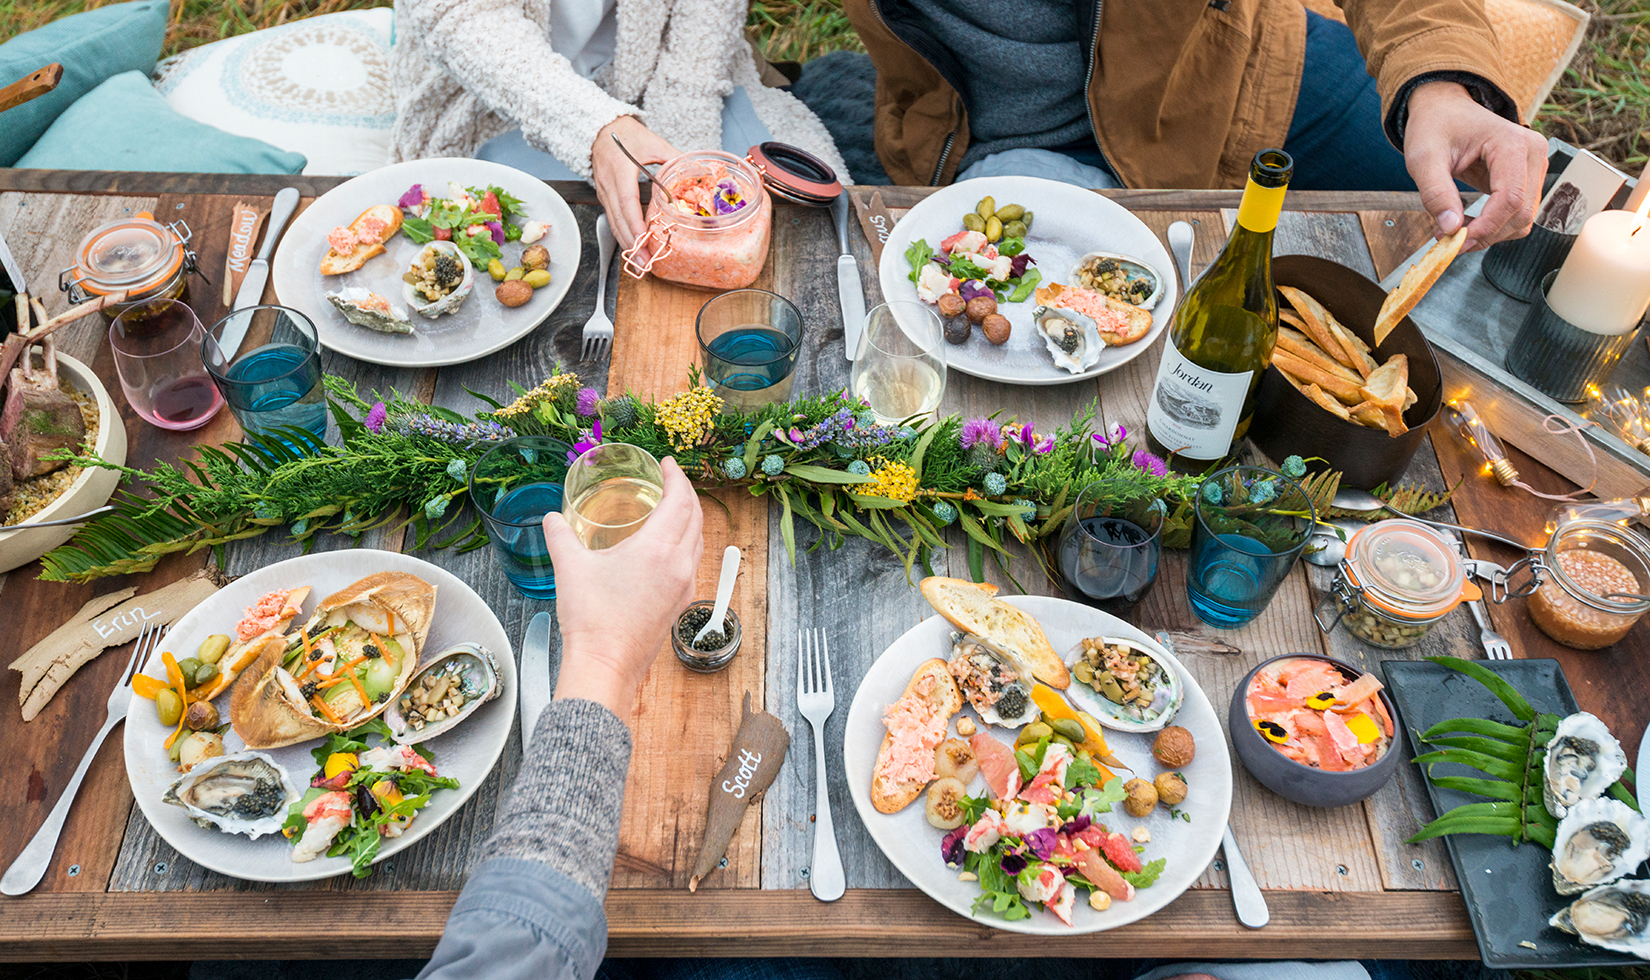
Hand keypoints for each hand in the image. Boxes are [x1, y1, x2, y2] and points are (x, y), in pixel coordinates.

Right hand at [542, 457, 703, 720]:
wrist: (606, 665)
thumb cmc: (591, 619)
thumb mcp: (570, 567)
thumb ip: (561, 536)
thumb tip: (552, 519)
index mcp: (658, 549)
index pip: (680, 501)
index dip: (677, 478)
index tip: (668, 465)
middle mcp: (680, 564)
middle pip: (696, 517)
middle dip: (687, 494)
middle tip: (672, 481)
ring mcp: (685, 586)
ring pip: (699, 541)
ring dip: (691, 518)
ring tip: (674, 508)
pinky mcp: (682, 603)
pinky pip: (694, 562)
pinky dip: (688, 543)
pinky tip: (669, 547)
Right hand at [591, 116, 679, 254]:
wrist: (600, 129)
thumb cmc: (626, 135)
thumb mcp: (653, 142)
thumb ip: (674, 158)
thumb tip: (697, 172)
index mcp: (620, 170)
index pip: (627, 201)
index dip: (634, 223)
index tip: (643, 240)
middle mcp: (608, 184)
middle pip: (618, 219)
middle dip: (631, 243)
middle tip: (644, 262)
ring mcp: (603, 191)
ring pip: (613, 222)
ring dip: (626, 243)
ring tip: (640, 262)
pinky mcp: (604, 196)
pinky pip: (612, 218)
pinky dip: (622, 234)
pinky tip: (632, 246)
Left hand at [1404, 80, 1548, 250]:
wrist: (1444, 108)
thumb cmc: (1435, 126)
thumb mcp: (1424, 158)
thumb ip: (1436, 193)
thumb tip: (1450, 228)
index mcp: (1512, 142)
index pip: (1510, 198)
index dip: (1486, 227)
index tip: (1455, 241)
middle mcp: (1533, 153)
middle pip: (1521, 213)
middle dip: (1486, 234)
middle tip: (1448, 242)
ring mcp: (1533, 166)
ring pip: (1523, 218)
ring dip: (1490, 234)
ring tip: (1453, 230)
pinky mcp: (1526, 178)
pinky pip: (1517, 213)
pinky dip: (1493, 226)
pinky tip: (1466, 222)